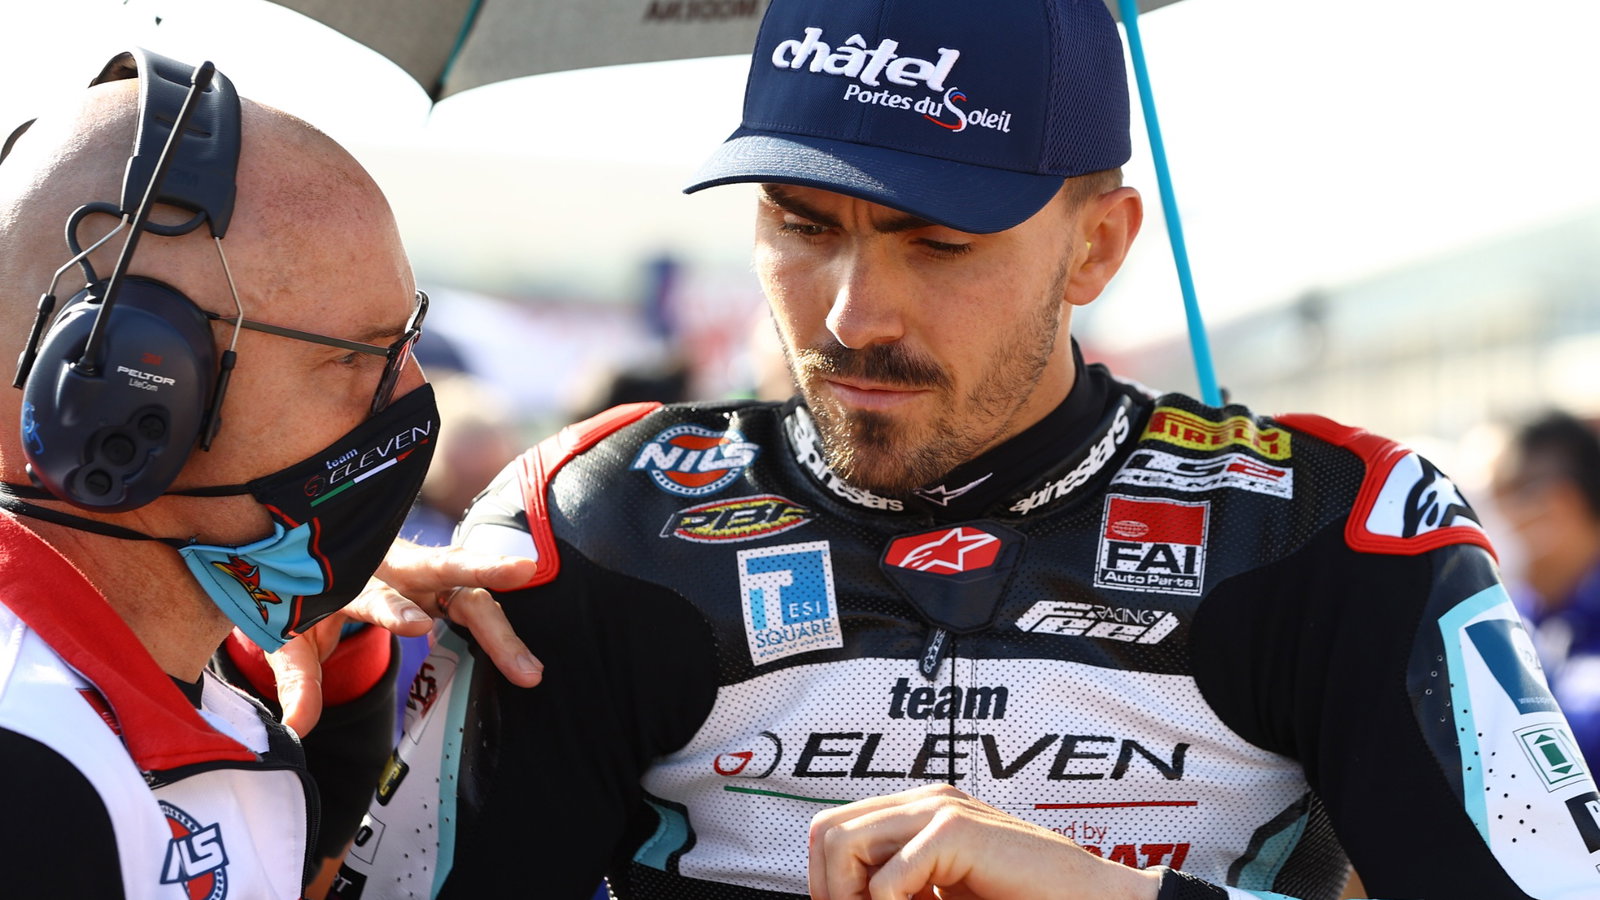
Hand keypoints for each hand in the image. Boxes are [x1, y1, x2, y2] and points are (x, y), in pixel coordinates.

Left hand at [268, 539, 543, 734]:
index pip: (377, 593)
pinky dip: (500, 630)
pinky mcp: (443, 585)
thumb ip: (298, 679)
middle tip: (522, 571)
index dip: (396, 610)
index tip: (419, 625)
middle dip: (482, 567)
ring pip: (469, 593)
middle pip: (442, 565)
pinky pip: (476, 602)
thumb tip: (298, 729)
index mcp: (353, 578)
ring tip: (529, 669)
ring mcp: (424, 575)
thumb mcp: (290, 637)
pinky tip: (524, 658)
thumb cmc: (306, 596)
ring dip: (501, 630)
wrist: (313, 556)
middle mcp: (396, 569)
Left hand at [807, 784, 1161, 899]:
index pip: (831, 832)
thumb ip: (901, 888)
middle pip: (826, 832)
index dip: (828, 882)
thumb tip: (844, 899)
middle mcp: (923, 802)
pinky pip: (889, 879)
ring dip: (853, 897)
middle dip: (831, 887)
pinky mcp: (958, 832)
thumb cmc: (1022, 899)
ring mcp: (939, 810)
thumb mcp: (942, 893)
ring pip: (842, 843)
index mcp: (917, 814)